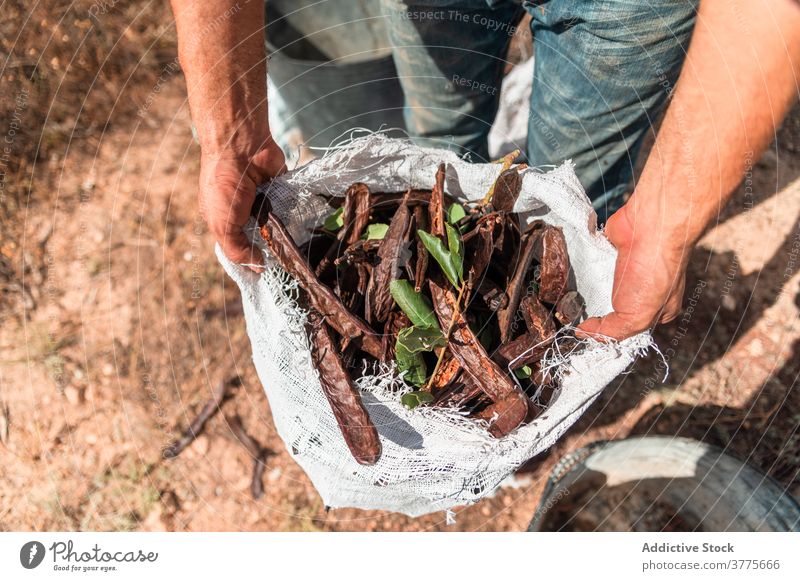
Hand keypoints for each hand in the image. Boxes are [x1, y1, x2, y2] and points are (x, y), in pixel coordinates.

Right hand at [199, 139, 284, 271]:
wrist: (242, 148)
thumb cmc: (224, 186)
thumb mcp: (222, 225)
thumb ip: (237, 250)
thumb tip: (258, 268)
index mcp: (223, 220)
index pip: (238, 247)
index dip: (250, 261)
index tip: (265, 276)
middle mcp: (244, 211)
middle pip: (261, 238)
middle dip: (271, 248)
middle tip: (286, 263)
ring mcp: (264, 200)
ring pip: (279, 225)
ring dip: (284, 232)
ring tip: (295, 242)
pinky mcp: (281, 190)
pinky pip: (292, 207)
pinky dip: (295, 212)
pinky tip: (302, 221)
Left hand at [577, 202, 688, 340]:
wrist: (652, 227)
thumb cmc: (654, 272)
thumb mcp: (637, 317)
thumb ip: (612, 331)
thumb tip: (585, 333)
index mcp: (653, 310)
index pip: (623, 329)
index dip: (602, 333)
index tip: (579, 334)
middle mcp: (640, 290)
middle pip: (607, 307)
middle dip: (588, 311)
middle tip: (565, 315)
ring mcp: (624, 270)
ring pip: (595, 285)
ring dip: (579, 289)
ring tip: (559, 297)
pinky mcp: (609, 250)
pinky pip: (588, 263)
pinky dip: (577, 266)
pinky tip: (564, 275)